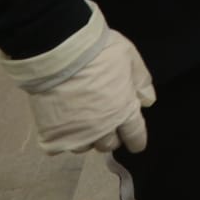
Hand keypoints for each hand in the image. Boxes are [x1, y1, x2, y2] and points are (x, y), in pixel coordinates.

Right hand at [0, 2, 155, 154]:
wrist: (59, 52)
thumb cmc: (99, 52)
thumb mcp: (130, 58)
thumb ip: (141, 81)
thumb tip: (147, 101)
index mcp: (123, 111)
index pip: (135, 136)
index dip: (137, 140)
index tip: (136, 143)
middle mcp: (101, 129)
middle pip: (109, 145)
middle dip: (111, 136)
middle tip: (105, 121)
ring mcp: (75, 134)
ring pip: (84, 147)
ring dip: (86, 137)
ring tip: (81, 122)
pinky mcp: (52, 135)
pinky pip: (58, 146)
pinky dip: (61, 137)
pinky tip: (60, 124)